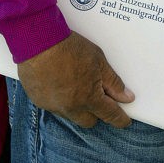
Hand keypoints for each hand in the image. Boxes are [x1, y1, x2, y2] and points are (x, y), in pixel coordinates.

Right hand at [17, 31, 134, 127]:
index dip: (120, 118)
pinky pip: (53, 106)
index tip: (124, 120)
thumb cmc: (68, 48)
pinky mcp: (38, 100)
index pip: (110, 115)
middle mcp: (71, 107)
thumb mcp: (98, 61)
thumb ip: (113, 82)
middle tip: (97, 98)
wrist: (37, 42)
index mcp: (89, 98)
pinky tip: (57, 83)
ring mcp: (53, 106)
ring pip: (70, 114)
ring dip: (75, 106)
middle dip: (95, 113)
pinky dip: (58, 99)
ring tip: (74, 85)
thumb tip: (126, 97)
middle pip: (89, 121)